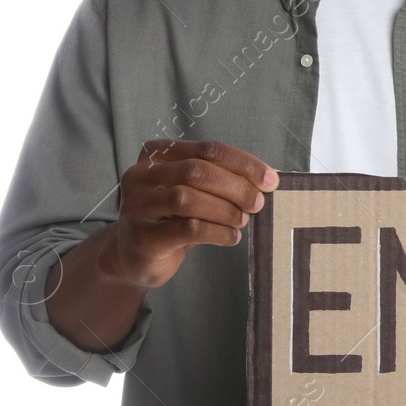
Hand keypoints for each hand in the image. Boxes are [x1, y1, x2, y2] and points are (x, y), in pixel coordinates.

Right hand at [103, 139, 279, 289]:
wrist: (135, 255)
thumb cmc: (172, 217)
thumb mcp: (193, 189)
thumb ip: (219, 178)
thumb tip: (267, 179)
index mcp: (157, 154)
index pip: (207, 149)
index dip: (243, 163)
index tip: (270, 180)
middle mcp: (141, 176)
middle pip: (197, 171)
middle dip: (236, 187)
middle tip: (257, 203)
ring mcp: (138, 206)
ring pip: (188, 199)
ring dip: (225, 210)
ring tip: (242, 220)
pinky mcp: (143, 237)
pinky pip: (187, 229)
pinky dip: (217, 232)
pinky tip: (231, 237)